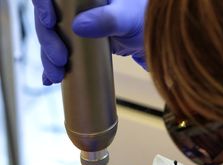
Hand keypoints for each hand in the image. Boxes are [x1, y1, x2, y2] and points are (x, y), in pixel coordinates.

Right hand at [32, 0, 147, 85]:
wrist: (160, 41)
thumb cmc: (148, 21)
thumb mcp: (129, 18)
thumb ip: (107, 19)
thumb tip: (78, 27)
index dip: (43, 4)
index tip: (48, 21)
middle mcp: (79, 7)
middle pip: (50, 20)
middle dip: (48, 40)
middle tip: (59, 60)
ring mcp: (80, 27)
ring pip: (55, 39)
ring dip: (50, 58)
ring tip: (56, 76)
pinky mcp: (84, 46)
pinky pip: (65, 54)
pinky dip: (56, 67)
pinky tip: (50, 79)